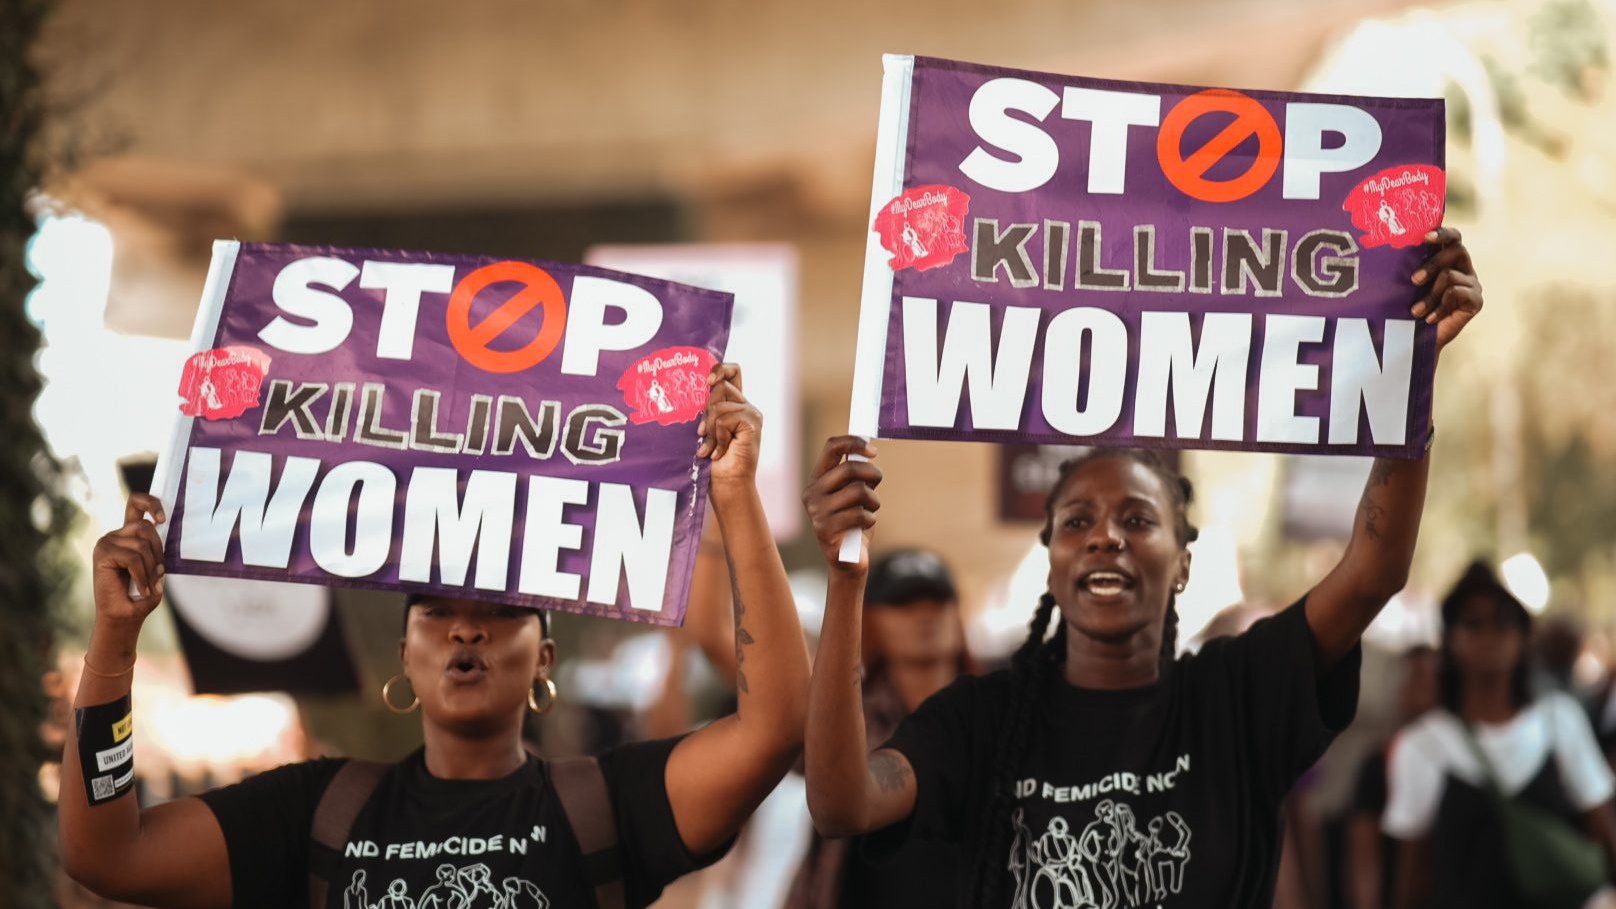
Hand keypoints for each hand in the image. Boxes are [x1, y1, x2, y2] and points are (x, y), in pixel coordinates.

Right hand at [91, 494, 166, 628]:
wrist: (122, 616)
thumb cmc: (141, 594)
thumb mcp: (156, 570)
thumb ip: (158, 552)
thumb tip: (161, 530)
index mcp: (129, 535)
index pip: (136, 504)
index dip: (151, 503)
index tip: (163, 520)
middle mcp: (116, 535)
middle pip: (146, 526)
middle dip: (158, 551)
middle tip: (158, 574)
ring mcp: (107, 542)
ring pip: (141, 544)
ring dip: (151, 568)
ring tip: (149, 585)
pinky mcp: (102, 554)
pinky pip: (133, 558)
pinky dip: (142, 575)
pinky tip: (142, 589)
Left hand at [696, 363, 761, 488]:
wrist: (726, 484)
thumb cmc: (712, 461)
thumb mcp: (704, 429)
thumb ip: (704, 410)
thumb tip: (687, 391)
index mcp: (734, 404)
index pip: (732, 372)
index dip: (719, 368)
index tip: (706, 380)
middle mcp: (745, 406)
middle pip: (721, 385)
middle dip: (706, 409)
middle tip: (702, 433)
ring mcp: (751, 414)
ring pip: (719, 405)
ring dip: (709, 429)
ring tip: (710, 448)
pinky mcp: (753, 423)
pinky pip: (725, 418)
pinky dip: (717, 437)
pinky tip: (719, 451)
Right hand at [801, 436, 881, 569]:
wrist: (848, 559)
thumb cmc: (854, 522)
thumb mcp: (856, 494)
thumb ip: (857, 475)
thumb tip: (867, 454)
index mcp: (817, 480)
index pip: (831, 448)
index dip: (853, 442)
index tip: (874, 451)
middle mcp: (812, 493)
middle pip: (849, 468)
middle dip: (871, 473)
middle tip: (877, 482)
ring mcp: (816, 512)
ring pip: (858, 491)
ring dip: (874, 501)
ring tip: (870, 510)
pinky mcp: (825, 530)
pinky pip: (860, 514)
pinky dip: (870, 519)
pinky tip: (864, 526)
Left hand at [1409, 226, 1481, 349]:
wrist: (1416, 341)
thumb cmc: (1406, 308)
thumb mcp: (1403, 286)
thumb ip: (1404, 268)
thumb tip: (1386, 251)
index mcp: (1447, 258)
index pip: (1452, 236)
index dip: (1442, 232)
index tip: (1425, 237)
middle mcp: (1463, 267)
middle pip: (1455, 250)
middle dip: (1432, 264)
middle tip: (1414, 280)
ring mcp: (1472, 283)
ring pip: (1450, 276)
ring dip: (1429, 296)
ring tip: (1415, 311)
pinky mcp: (1476, 300)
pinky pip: (1456, 294)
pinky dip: (1439, 307)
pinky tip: (1430, 318)